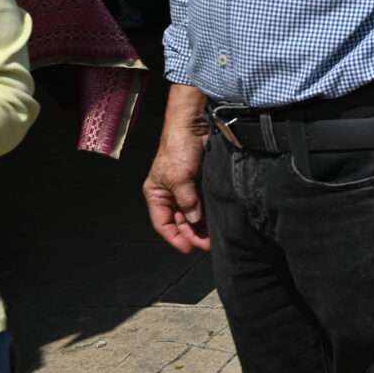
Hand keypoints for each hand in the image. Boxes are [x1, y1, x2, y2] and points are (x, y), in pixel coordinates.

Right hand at [143, 84, 211, 253]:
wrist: (195, 125)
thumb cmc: (179, 148)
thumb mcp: (179, 177)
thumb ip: (186, 200)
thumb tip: (194, 220)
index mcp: (156, 194)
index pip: (162, 223)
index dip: (175, 237)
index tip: (190, 247)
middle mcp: (170, 193)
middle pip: (179, 221)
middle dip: (192, 233)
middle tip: (208, 244)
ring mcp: (186, 188)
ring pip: (193, 214)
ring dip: (202, 225)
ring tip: (214, 236)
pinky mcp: (201, 182)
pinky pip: (204, 202)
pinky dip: (209, 213)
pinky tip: (218, 221)